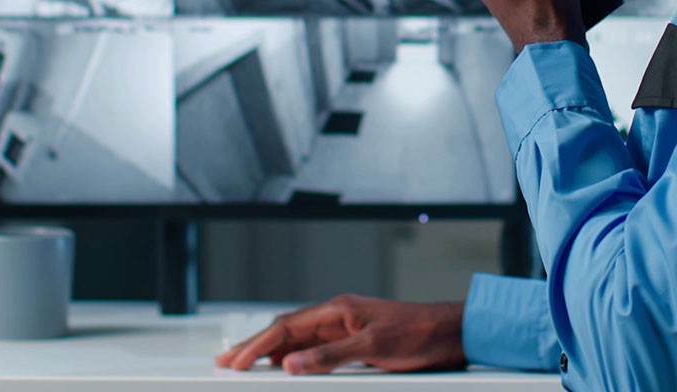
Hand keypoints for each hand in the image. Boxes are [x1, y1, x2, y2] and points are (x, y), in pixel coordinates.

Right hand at [214, 295, 466, 374]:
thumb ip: (330, 355)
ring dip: (272, 353)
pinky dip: (296, 358)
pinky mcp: (357, 342)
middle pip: (287, 330)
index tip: (236, 362)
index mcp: (338, 309)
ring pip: (299, 340)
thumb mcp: (372, 348)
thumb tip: (292, 363)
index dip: (257, 345)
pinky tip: (288, 367)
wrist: (450, 333)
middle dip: (255, 346)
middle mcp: (339, 315)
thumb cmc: (418, 333)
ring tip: (248, 365)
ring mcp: (347, 328)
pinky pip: (317, 349)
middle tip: (227, 361)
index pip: (287, 327)